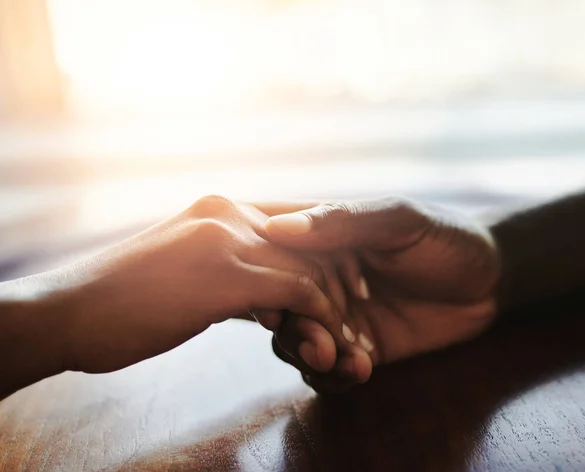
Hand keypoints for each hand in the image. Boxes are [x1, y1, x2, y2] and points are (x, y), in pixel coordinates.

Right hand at [43, 196, 353, 374]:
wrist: (68, 311)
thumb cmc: (122, 300)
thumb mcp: (184, 273)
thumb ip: (231, 276)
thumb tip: (270, 301)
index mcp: (219, 208)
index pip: (294, 222)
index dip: (322, 256)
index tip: (340, 291)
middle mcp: (228, 212)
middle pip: (310, 242)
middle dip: (338, 283)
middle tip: (353, 318)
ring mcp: (227, 238)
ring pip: (308, 267)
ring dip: (332, 308)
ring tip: (345, 341)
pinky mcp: (227, 274)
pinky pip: (296, 292)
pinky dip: (317, 320)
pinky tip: (320, 345)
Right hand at [259, 198, 499, 391]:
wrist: (490, 282)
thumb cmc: (443, 236)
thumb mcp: (396, 219)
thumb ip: (341, 221)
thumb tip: (277, 227)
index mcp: (320, 242)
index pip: (272, 262)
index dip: (264, 286)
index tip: (276, 308)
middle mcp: (319, 280)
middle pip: (280, 310)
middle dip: (295, 332)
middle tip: (323, 346)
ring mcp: (336, 317)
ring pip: (297, 344)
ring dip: (313, 358)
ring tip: (351, 362)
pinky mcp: (356, 349)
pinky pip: (327, 370)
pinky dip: (334, 377)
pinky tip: (362, 369)